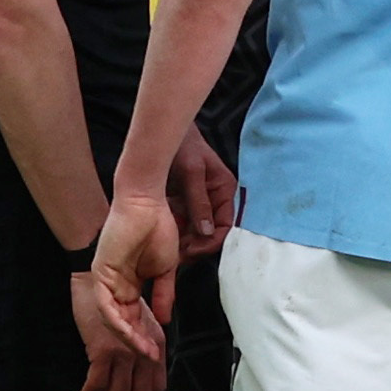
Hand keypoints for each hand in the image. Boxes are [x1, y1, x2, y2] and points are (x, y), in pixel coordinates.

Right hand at [72, 270, 165, 390]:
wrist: (93, 282)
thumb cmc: (112, 302)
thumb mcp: (137, 324)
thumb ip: (141, 348)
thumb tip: (136, 380)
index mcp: (157, 344)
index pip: (158, 386)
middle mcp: (146, 349)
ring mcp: (126, 350)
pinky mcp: (104, 349)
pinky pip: (97, 386)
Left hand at [92, 186, 181, 357]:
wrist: (147, 204)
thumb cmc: (158, 229)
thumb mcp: (166, 269)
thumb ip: (164, 294)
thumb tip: (164, 319)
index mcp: (130, 285)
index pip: (135, 317)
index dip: (146, 335)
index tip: (159, 350)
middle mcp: (115, 286)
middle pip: (123, 322)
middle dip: (138, 341)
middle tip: (152, 356)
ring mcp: (106, 281)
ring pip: (113, 319)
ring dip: (128, 337)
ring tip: (145, 350)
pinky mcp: (101, 274)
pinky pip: (106, 305)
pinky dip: (117, 322)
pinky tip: (131, 334)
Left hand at [168, 125, 236, 263]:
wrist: (164, 133)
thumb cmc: (183, 147)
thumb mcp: (191, 172)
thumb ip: (198, 201)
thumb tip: (207, 232)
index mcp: (226, 191)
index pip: (227, 225)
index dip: (212, 242)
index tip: (192, 251)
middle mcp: (217, 200)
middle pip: (213, 232)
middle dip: (197, 246)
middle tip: (178, 256)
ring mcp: (201, 203)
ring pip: (198, 232)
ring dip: (186, 242)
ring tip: (170, 251)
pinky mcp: (186, 205)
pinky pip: (185, 225)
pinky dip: (177, 233)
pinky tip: (166, 239)